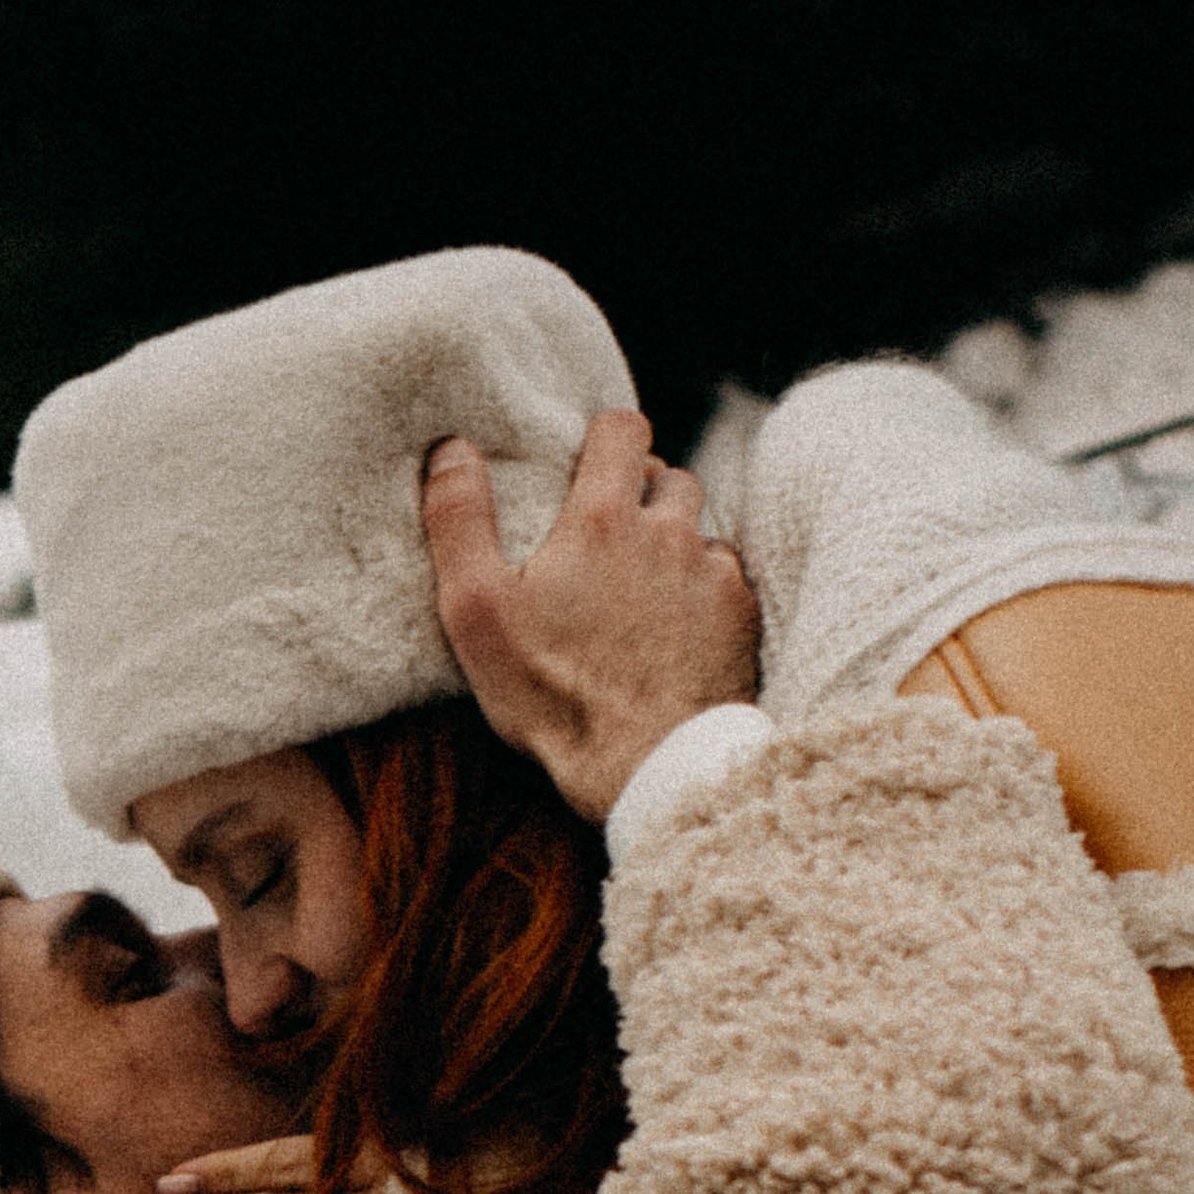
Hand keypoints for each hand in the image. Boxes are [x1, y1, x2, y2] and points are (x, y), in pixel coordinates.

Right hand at [423, 406, 759, 821]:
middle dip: (642, 493)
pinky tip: (677, 625)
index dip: (605, 437)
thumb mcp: (477, 611)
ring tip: (641, 584)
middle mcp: (669, 532)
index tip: (588, 463)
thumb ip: (459, 521)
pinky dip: (704, 588)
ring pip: (699, 527)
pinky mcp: (742, 615)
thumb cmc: (554, 693)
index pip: (622, 428)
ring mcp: (713, 573)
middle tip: (608, 537)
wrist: (647, 765)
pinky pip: (727, 577)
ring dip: (675, 540)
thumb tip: (451, 450)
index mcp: (603, 518)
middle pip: (668, 475)